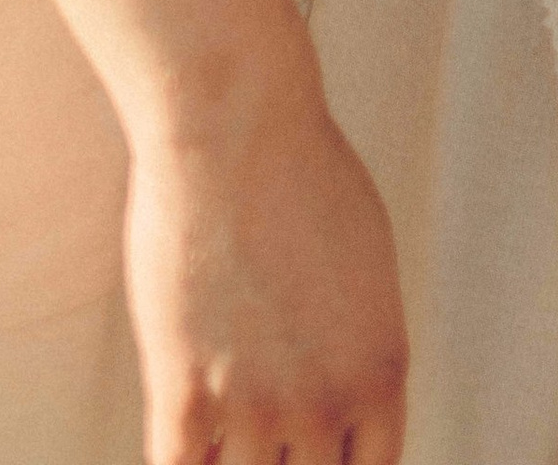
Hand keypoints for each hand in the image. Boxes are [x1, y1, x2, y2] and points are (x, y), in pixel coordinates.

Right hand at [124, 42, 407, 464]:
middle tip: (260, 427)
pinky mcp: (185, 392)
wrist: (235, 127)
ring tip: (219, 435)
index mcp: (381, 374)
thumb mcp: (364, 262)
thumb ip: (359, 338)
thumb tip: (343, 381)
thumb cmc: (299, 168)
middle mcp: (325, 406)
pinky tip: (177, 439)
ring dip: (230, 462)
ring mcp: (255, 408)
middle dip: (284, 464)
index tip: (309, 452)